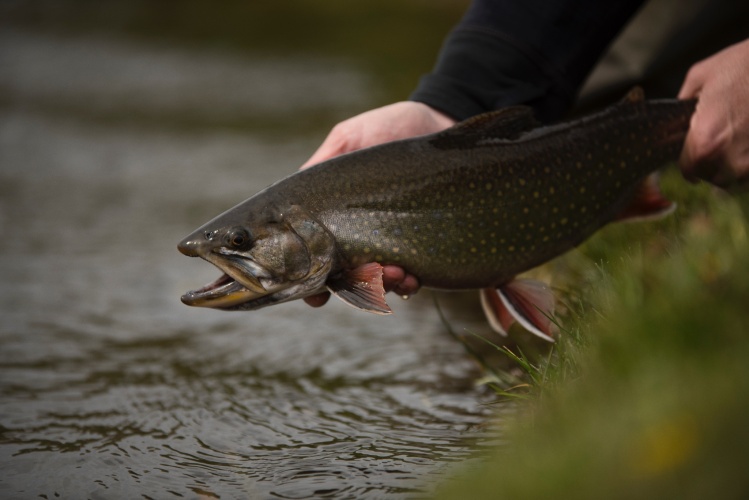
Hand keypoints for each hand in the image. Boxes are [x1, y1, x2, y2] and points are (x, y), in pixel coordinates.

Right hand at [301, 101, 455, 307]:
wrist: (441, 121)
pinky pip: (414, 275)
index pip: (317, 255)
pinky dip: (410, 282)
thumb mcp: (349, 138)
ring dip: (384, 285)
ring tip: (395, 273)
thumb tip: (292, 194)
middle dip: (353, 285)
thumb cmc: (390, 128)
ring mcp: (393, 242)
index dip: (312, 281)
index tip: (313, 295)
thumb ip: (322, 164)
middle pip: (348, 276)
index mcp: (336, 216)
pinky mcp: (425, 245)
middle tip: (365, 275)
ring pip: (380, 281)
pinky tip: (413, 275)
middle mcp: (362, 235)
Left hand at [678, 38, 748, 187]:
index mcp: (705, 138)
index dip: (688, 166)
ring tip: (731, 155)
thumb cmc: (742, 63)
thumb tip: (677, 115)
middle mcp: (729, 153)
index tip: (690, 164)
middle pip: (714, 178)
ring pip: (738, 180)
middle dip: (710, 168)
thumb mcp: (700, 75)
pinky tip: (746, 151)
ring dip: (733, 172)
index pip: (689, 169)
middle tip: (712, 156)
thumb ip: (683, 100)